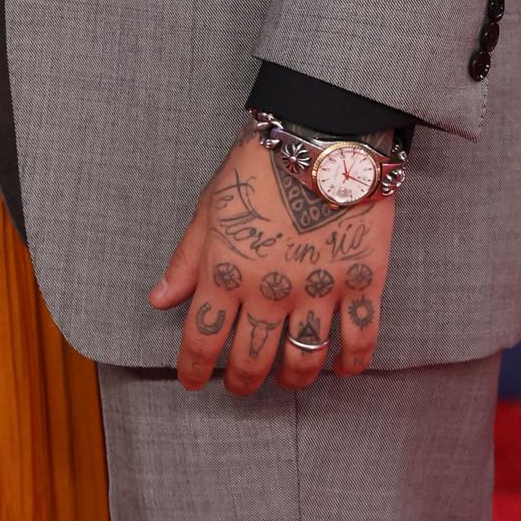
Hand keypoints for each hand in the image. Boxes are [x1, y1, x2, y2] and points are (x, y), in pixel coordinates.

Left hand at [150, 122, 397, 394]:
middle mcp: (270, 290)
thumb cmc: (259, 166)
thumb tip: (158, 300)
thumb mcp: (210, 207)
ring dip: (293, 379)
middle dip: (242, 381)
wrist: (321, 134)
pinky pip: (361, 340)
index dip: (192, 369)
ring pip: (304, 360)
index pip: (201, 339)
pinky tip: (342, 368)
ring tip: (288, 380)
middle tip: (241, 386)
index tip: (192, 381)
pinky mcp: (362, 281)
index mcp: (226, 271)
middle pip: (252, 360)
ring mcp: (318, 289)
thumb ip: (186, 259)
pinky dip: (352, 363)